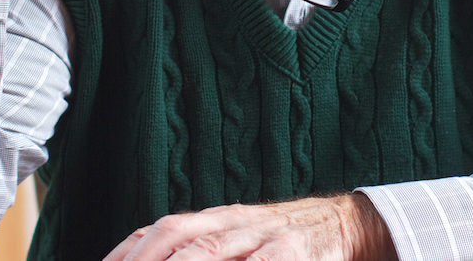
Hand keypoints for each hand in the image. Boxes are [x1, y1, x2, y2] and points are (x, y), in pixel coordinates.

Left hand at [102, 193, 396, 260]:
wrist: (344, 222)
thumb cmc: (282, 241)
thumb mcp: (239, 238)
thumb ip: (201, 247)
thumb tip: (146, 254)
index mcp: (218, 219)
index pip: (163, 230)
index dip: (128, 252)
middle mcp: (235, 222)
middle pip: (178, 237)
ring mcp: (264, 236)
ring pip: (208, 250)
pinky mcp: (293, 253)